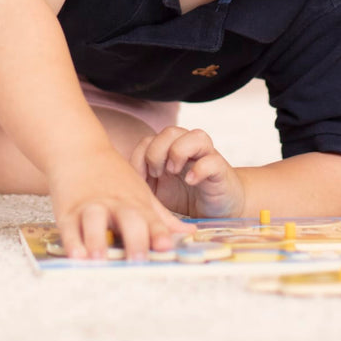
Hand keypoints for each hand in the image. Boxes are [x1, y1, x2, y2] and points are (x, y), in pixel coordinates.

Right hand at [47, 144, 193, 260]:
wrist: (80, 150)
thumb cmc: (114, 176)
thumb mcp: (141, 193)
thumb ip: (162, 217)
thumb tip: (189, 233)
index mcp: (136, 202)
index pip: (150, 219)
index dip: (158, 233)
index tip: (166, 247)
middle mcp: (115, 204)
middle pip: (128, 220)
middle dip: (134, 240)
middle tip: (137, 261)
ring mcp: (91, 206)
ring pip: (95, 222)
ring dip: (98, 241)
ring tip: (100, 259)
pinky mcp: (68, 210)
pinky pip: (69, 227)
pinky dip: (72, 241)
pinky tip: (76, 255)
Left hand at [130, 126, 244, 218]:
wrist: (219, 209)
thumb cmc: (186, 197)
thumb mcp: (158, 192)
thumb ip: (143, 183)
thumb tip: (120, 183)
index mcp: (169, 151)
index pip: (149, 140)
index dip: (139, 158)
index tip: (139, 180)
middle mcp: (188, 149)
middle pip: (169, 132)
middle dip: (157, 153)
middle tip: (157, 174)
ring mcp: (206, 157)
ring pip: (195, 135)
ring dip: (179, 152)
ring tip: (174, 172)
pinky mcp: (221, 170)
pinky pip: (212, 159)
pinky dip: (199, 169)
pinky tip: (191, 181)